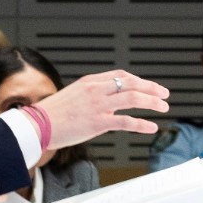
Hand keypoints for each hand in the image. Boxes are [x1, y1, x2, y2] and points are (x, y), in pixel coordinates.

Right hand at [34, 70, 168, 150]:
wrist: (37, 124)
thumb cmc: (51, 114)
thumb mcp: (72, 95)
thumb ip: (90, 95)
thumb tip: (105, 100)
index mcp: (90, 81)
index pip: (121, 75)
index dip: (139, 80)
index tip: (148, 86)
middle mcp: (96, 90)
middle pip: (131, 83)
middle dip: (151, 88)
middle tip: (164, 94)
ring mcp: (98, 106)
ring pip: (133, 98)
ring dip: (152, 102)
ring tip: (163, 107)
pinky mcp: (98, 122)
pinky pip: (126, 121)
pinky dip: (142, 124)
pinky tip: (151, 127)